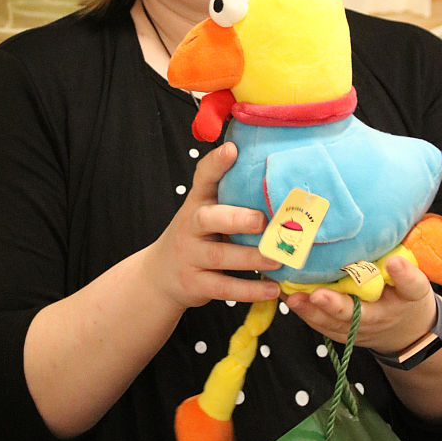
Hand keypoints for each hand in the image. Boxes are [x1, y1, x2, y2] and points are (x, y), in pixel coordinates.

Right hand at [145, 142, 281, 315]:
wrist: (161, 275)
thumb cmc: (199, 236)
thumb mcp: (207, 210)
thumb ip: (231, 196)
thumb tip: (280, 175)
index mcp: (198, 201)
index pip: (203, 177)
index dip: (216, 163)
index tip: (232, 150)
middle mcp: (190, 225)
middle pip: (207, 218)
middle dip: (236, 219)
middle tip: (262, 221)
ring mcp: (190, 255)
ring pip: (219, 256)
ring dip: (251, 258)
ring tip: (279, 259)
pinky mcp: (195, 284)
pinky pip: (223, 287)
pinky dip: (249, 290)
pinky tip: (273, 289)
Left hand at [283, 254, 437, 354]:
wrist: (404, 333)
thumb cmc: (407, 300)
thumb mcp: (415, 285)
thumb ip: (406, 271)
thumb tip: (393, 254)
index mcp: (402, 301)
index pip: (407, 288)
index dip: (402, 276)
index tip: (394, 263)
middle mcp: (376, 319)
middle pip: (355, 315)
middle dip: (333, 306)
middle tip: (316, 294)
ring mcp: (356, 330)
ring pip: (331, 323)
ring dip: (310, 311)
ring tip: (291, 296)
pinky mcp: (339, 332)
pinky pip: (320, 324)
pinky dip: (303, 312)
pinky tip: (284, 296)